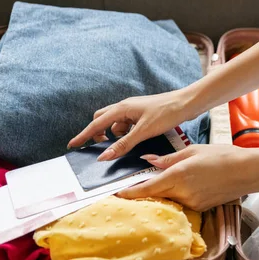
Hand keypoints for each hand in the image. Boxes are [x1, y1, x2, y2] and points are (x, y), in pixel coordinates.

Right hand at [68, 89, 195, 160]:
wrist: (186, 104)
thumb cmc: (166, 113)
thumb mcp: (143, 131)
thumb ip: (123, 144)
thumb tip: (104, 155)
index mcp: (122, 109)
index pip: (96, 123)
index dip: (84, 135)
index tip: (72, 144)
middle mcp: (125, 107)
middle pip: (102, 120)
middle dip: (99, 134)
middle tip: (102, 148)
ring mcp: (134, 111)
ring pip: (116, 124)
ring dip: (117, 136)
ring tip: (126, 146)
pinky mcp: (142, 115)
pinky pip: (128, 126)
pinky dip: (128, 134)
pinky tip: (136, 140)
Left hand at [117, 144, 258, 210]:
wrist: (247, 171)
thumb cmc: (222, 156)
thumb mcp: (192, 152)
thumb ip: (168, 159)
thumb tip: (148, 161)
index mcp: (177, 176)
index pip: (147, 189)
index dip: (130, 193)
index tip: (116, 195)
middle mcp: (182, 193)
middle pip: (155, 196)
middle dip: (144, 193)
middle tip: (133, 187)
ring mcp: (192, 203)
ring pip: (168, 200)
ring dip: (161, 194)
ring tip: (158, 184)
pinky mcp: (201, 208)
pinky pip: (182, 203)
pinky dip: (176, 196)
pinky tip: (180, 188)